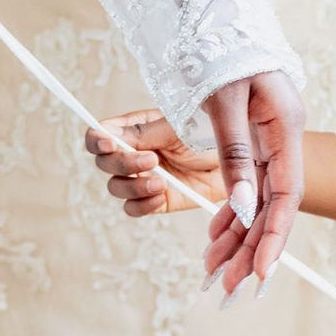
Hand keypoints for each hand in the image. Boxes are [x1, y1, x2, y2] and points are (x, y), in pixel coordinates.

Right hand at [86, 110, 223, 216]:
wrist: (238, 163)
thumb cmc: (209, 135)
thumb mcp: (177, 128)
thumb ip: (144, 134)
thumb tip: (111, 136)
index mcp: (136, 128)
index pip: (101, 133)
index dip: (97, 139)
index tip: (109, 144)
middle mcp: (135, 153)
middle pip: (104, 162)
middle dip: (123, 163)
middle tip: (152, 162)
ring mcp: (143, 177)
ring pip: (117, 187)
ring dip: (134, 186)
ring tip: (161, 182)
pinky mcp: (156, 200)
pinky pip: (134, 208)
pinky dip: (142, 204)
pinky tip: (161, 195)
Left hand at [196, 69, 304, 288]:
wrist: (219, 15)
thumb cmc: (223, 49)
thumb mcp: (225, 99)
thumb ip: (234, 151)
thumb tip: (241, 208)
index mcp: (283, 128)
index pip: (285, 196)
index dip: (274, 238)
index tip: (259, 274)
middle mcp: (279, 140)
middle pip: (270, 207)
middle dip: (249, 249)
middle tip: (227, 287)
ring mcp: (267, 142)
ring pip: (255, 201)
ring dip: (236, 238)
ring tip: (215, 273)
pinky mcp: (252, 142)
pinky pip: (244, 186)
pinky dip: (229, 213)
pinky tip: (216, 238)